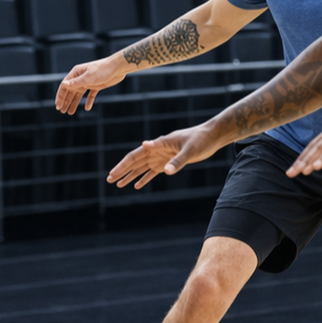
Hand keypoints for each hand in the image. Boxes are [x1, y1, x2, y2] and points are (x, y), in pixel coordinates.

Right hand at [55, 57, 126, 114]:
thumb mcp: (88, 77)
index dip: (60, 96)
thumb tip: (63, 85)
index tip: (58, 106)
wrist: (118, 67)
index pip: (65, 86)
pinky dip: (88, 101)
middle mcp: (81, 78)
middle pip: (70, 91)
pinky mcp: (97, 86)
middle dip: (66, 101)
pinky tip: (87, 108)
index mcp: (76, 73)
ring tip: (70, 112)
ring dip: (74, 102)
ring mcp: (89, 82)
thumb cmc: (103, 69)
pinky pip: (90, 95)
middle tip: (62, 111)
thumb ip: (76, 82)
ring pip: (79, 94)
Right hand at [106, 123, 223, 189]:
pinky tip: (137, 185)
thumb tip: (165, 170)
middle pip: (135, 162)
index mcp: (158, 145)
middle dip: (122, 171)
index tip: (113, 173)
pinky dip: (144, 178)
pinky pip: (153, 172)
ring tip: (118, 184)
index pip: (136, 156)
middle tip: (110, 180)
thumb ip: (177, 161)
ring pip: (142, 168)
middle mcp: (157, 150)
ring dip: (130, 176)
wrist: (211, 136)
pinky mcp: (169, 162)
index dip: (123, 165)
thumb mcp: (189, 151)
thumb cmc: (200, 140)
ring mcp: (162, 156)